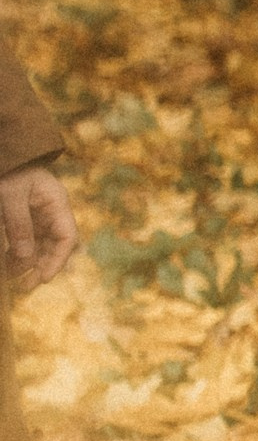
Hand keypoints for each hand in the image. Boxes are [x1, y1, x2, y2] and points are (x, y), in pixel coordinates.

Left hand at [0, 164, 77, 291]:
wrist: (1, 154)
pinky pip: (25, 239)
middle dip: (42, 266)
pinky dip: (17, 253)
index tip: (42, 278)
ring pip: (39, 245)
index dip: (58, 260)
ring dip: (28, 263)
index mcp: (57, 202)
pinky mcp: (22, 216)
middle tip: (26, 286)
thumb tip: (26, 258)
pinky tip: (7, 264)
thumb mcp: (10, 196)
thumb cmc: (7, 170)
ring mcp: (37, 214)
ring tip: (12, 278)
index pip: (67, 237)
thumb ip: (19, 226)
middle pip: (54, 245)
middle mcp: (51, 211)